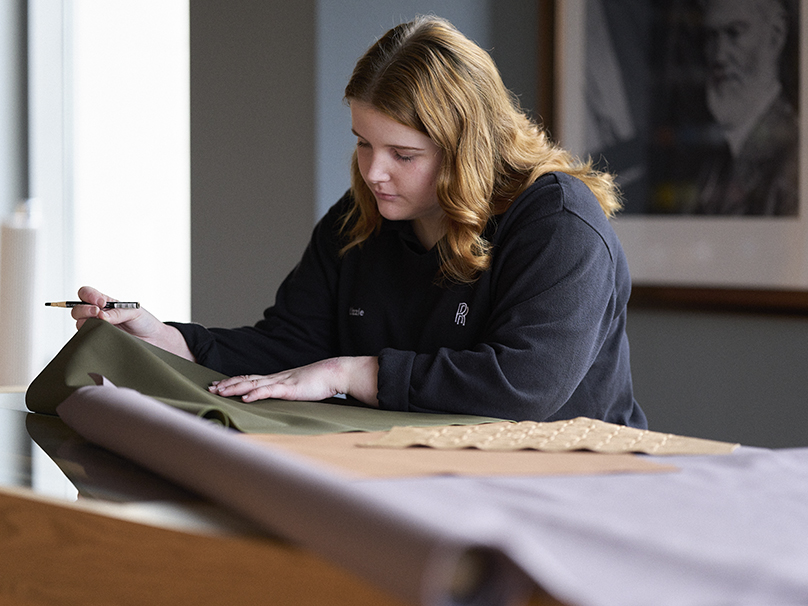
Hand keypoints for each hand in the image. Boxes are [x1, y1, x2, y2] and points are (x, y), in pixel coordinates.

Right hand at [73, 286, 194, 360]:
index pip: (87, 294)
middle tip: (99, 313)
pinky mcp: (99, 340)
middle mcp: (98, 314)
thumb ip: (118, 312)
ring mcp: (97, 328)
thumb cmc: (145, 322)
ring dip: (87, 321)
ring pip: (79, 323)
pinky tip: (101, 335)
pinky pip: (86, 337)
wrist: (153, 340)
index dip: (89, 296)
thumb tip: (101, 316)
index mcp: (106, 303)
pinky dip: (90, 334)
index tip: (101, 303)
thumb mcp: (134, 311)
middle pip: (77, 308)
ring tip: (103, 324)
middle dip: (85, 309)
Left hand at [209, 356, 378, 405]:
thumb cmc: (320, 381)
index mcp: (277, 378)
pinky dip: (256, 393)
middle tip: (211, 387)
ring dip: (235, 387)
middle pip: (246, 379)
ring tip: (220, 391)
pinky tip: (246, 398)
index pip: (250, 378)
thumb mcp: (299, 387)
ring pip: (253, 384)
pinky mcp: (289, 388)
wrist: (335, 372)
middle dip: (227, 384)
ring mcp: (282, 382)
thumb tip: (282, 399)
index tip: (219, 385)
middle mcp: (276, 378)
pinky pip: (269, 391)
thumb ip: (288, 392)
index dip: (234, 381)